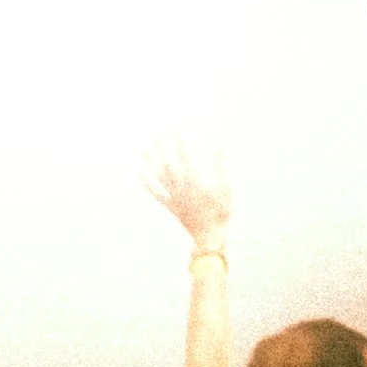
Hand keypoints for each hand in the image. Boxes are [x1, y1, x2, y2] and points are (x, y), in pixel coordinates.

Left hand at [144, 137, 231, 251]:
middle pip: (168, 164)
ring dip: (152, 163)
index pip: (183, 156)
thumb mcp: (225, 188)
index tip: (172, 130)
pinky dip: (148, 185)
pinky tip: (141, 176)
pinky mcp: (172, 207)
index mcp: (193, 180)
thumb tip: (221, 147)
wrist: (209, 236)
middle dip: (162, 149)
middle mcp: (180, 187)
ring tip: (144, 151)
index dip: (177, 142)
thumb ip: (222, 167)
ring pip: (160, 177)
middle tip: (155, 135)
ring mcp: (174, 197)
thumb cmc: (220, 213)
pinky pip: (157, 194)